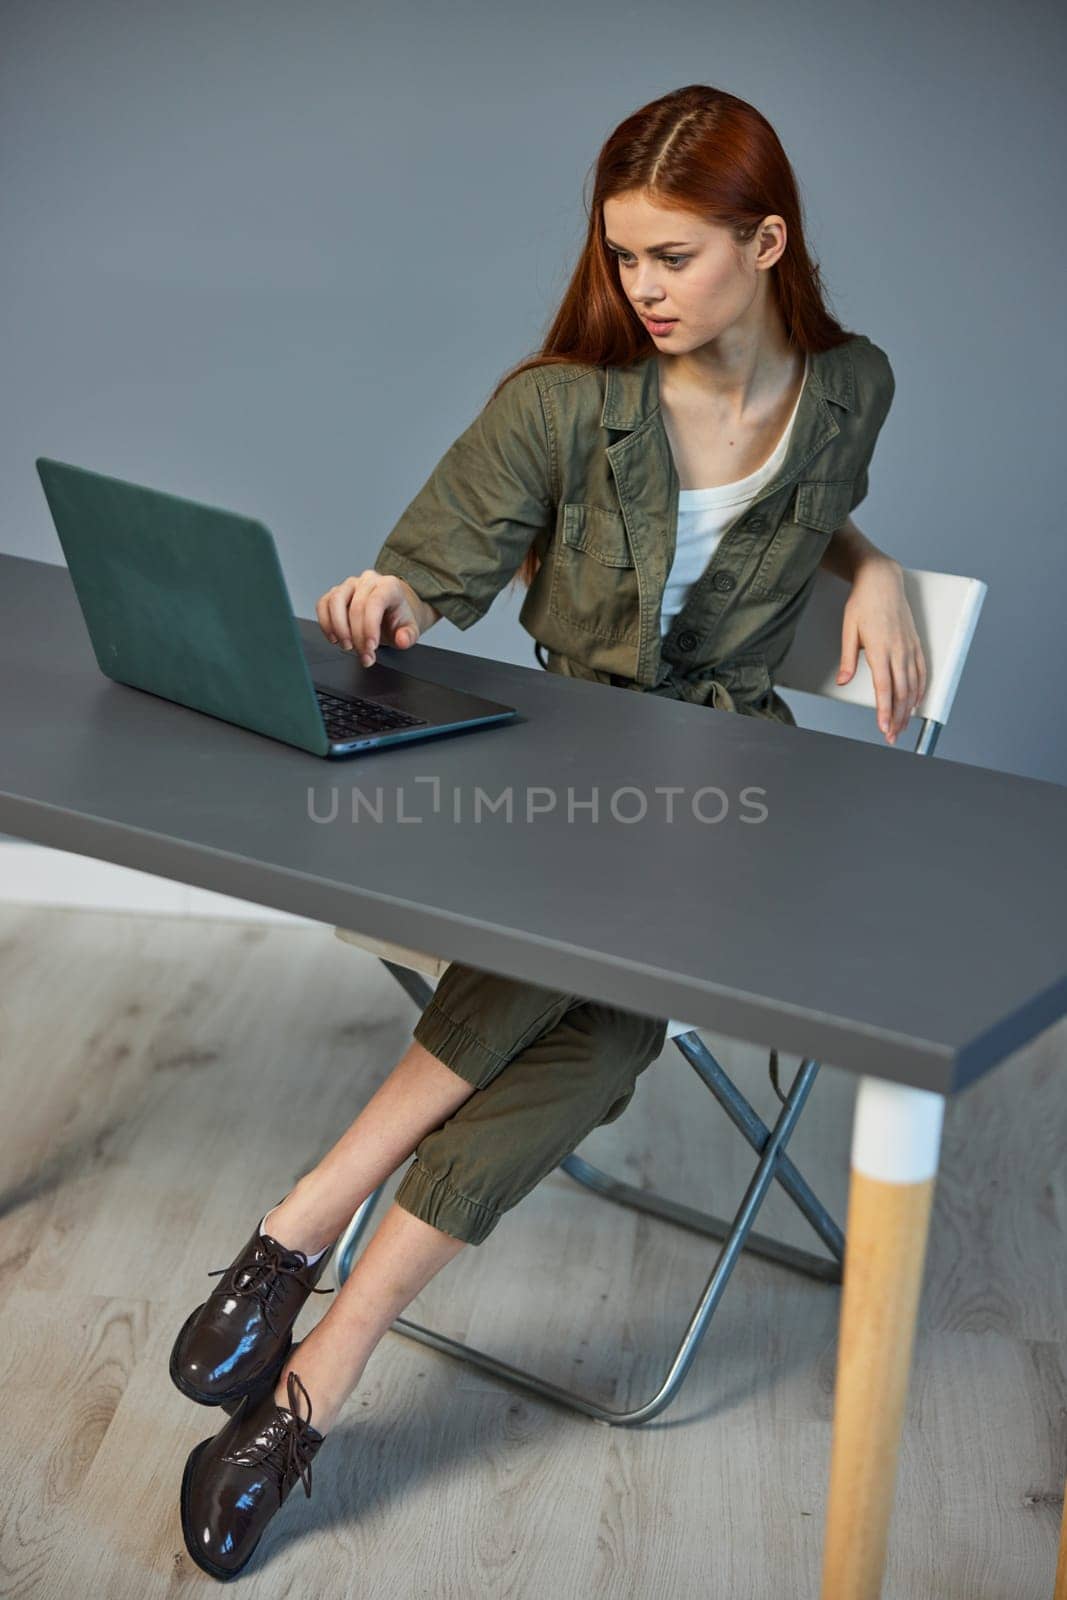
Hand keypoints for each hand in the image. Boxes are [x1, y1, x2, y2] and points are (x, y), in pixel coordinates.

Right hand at [315, 571, 422, 666]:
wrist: (389, 612)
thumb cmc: (397, 619)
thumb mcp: (410, 629)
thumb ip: (408, 635)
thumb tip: (402, 640)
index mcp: (389, 586)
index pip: (376, 602)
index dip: (370, 627)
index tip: (371, 647)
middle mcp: (368, 581)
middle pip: (356, 605)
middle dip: (357, 636)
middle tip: (364, 655)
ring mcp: (349, 585)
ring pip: (335, 601)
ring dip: (338, 629)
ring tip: (348, 646)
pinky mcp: (335, 593)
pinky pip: (323, 604)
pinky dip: (325, 623)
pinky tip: (335, 638)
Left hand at [836, 557, 926, 744]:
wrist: (882, 581)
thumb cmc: (863, 603)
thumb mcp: (848, 630)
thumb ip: (848, 659)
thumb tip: (844, 682)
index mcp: (880, 649)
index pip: (885, 689)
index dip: (886, 711)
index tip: (884, 728)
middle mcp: (898, 650)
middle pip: (901, 692)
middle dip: (898, 718)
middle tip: (892, 736)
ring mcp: (910, 647)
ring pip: (914, 685)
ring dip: (909, 708)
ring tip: (903, 725)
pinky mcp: (916, 643)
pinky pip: (922, 671)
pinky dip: (920, 689)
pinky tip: (916, 702)